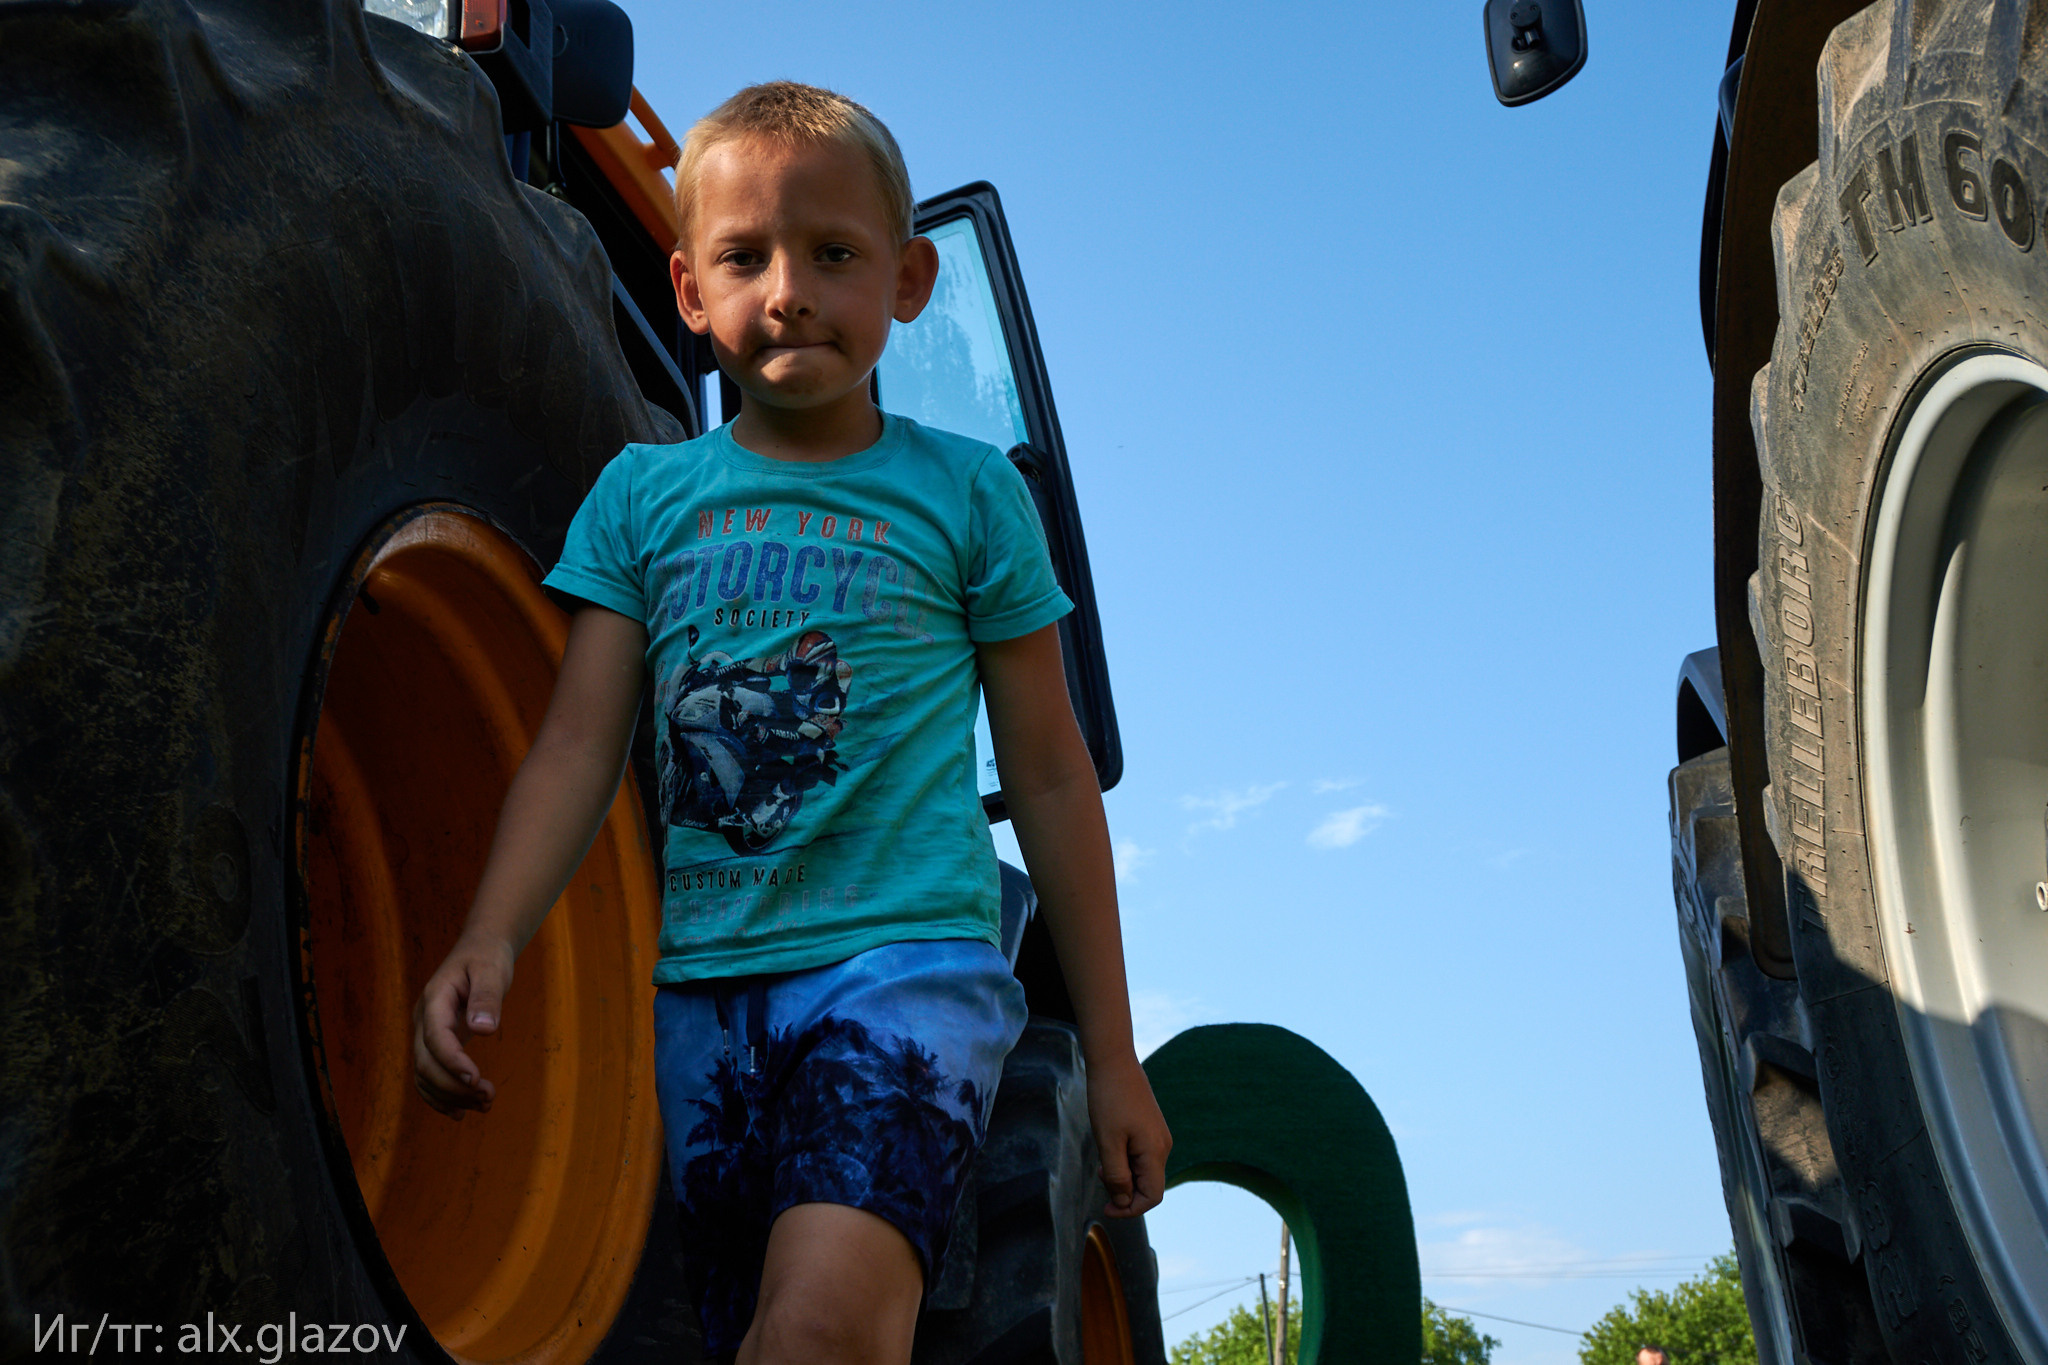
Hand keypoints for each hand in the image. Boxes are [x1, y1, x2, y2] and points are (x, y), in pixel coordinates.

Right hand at [412, 933, 514, 1118]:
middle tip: (488, 1097)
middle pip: (425, 1063)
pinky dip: (441, 1097)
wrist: (479, 949)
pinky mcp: (435, 1043)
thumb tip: (484, 1030)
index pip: (435, 1039)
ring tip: (485, 1104)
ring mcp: (426, 1033)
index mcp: (435, 1000)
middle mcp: (424, 1020)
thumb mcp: (492, 970)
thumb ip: (487, 997)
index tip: (476, 1079)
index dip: (452, 1062)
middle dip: (454, 1086)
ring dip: (450, 1096)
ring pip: (425, 1075)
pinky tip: (462, 1113)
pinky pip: (428, 1076)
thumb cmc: (487, 957)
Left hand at [1087, 1052, 1171, 1217]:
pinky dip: (1124, 1162)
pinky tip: (1108, 1149)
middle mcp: (1162, 1146)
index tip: (1106, 1208)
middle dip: (1124, 1191)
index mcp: (1155, 1152)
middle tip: (1099, 1177)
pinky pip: (1141, 1156)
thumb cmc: (1109, 1100)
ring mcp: (1158, 1136)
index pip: (1152, 1197)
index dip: (1130, 1210)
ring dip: (1122, 1176)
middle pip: (1148, 1186)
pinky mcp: (1150, 1128)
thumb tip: (1123, 1202)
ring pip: (1143, 1171)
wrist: (1113, 1062)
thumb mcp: (1108, 1143)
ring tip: (1101, 1162)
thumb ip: (1117, 1176)